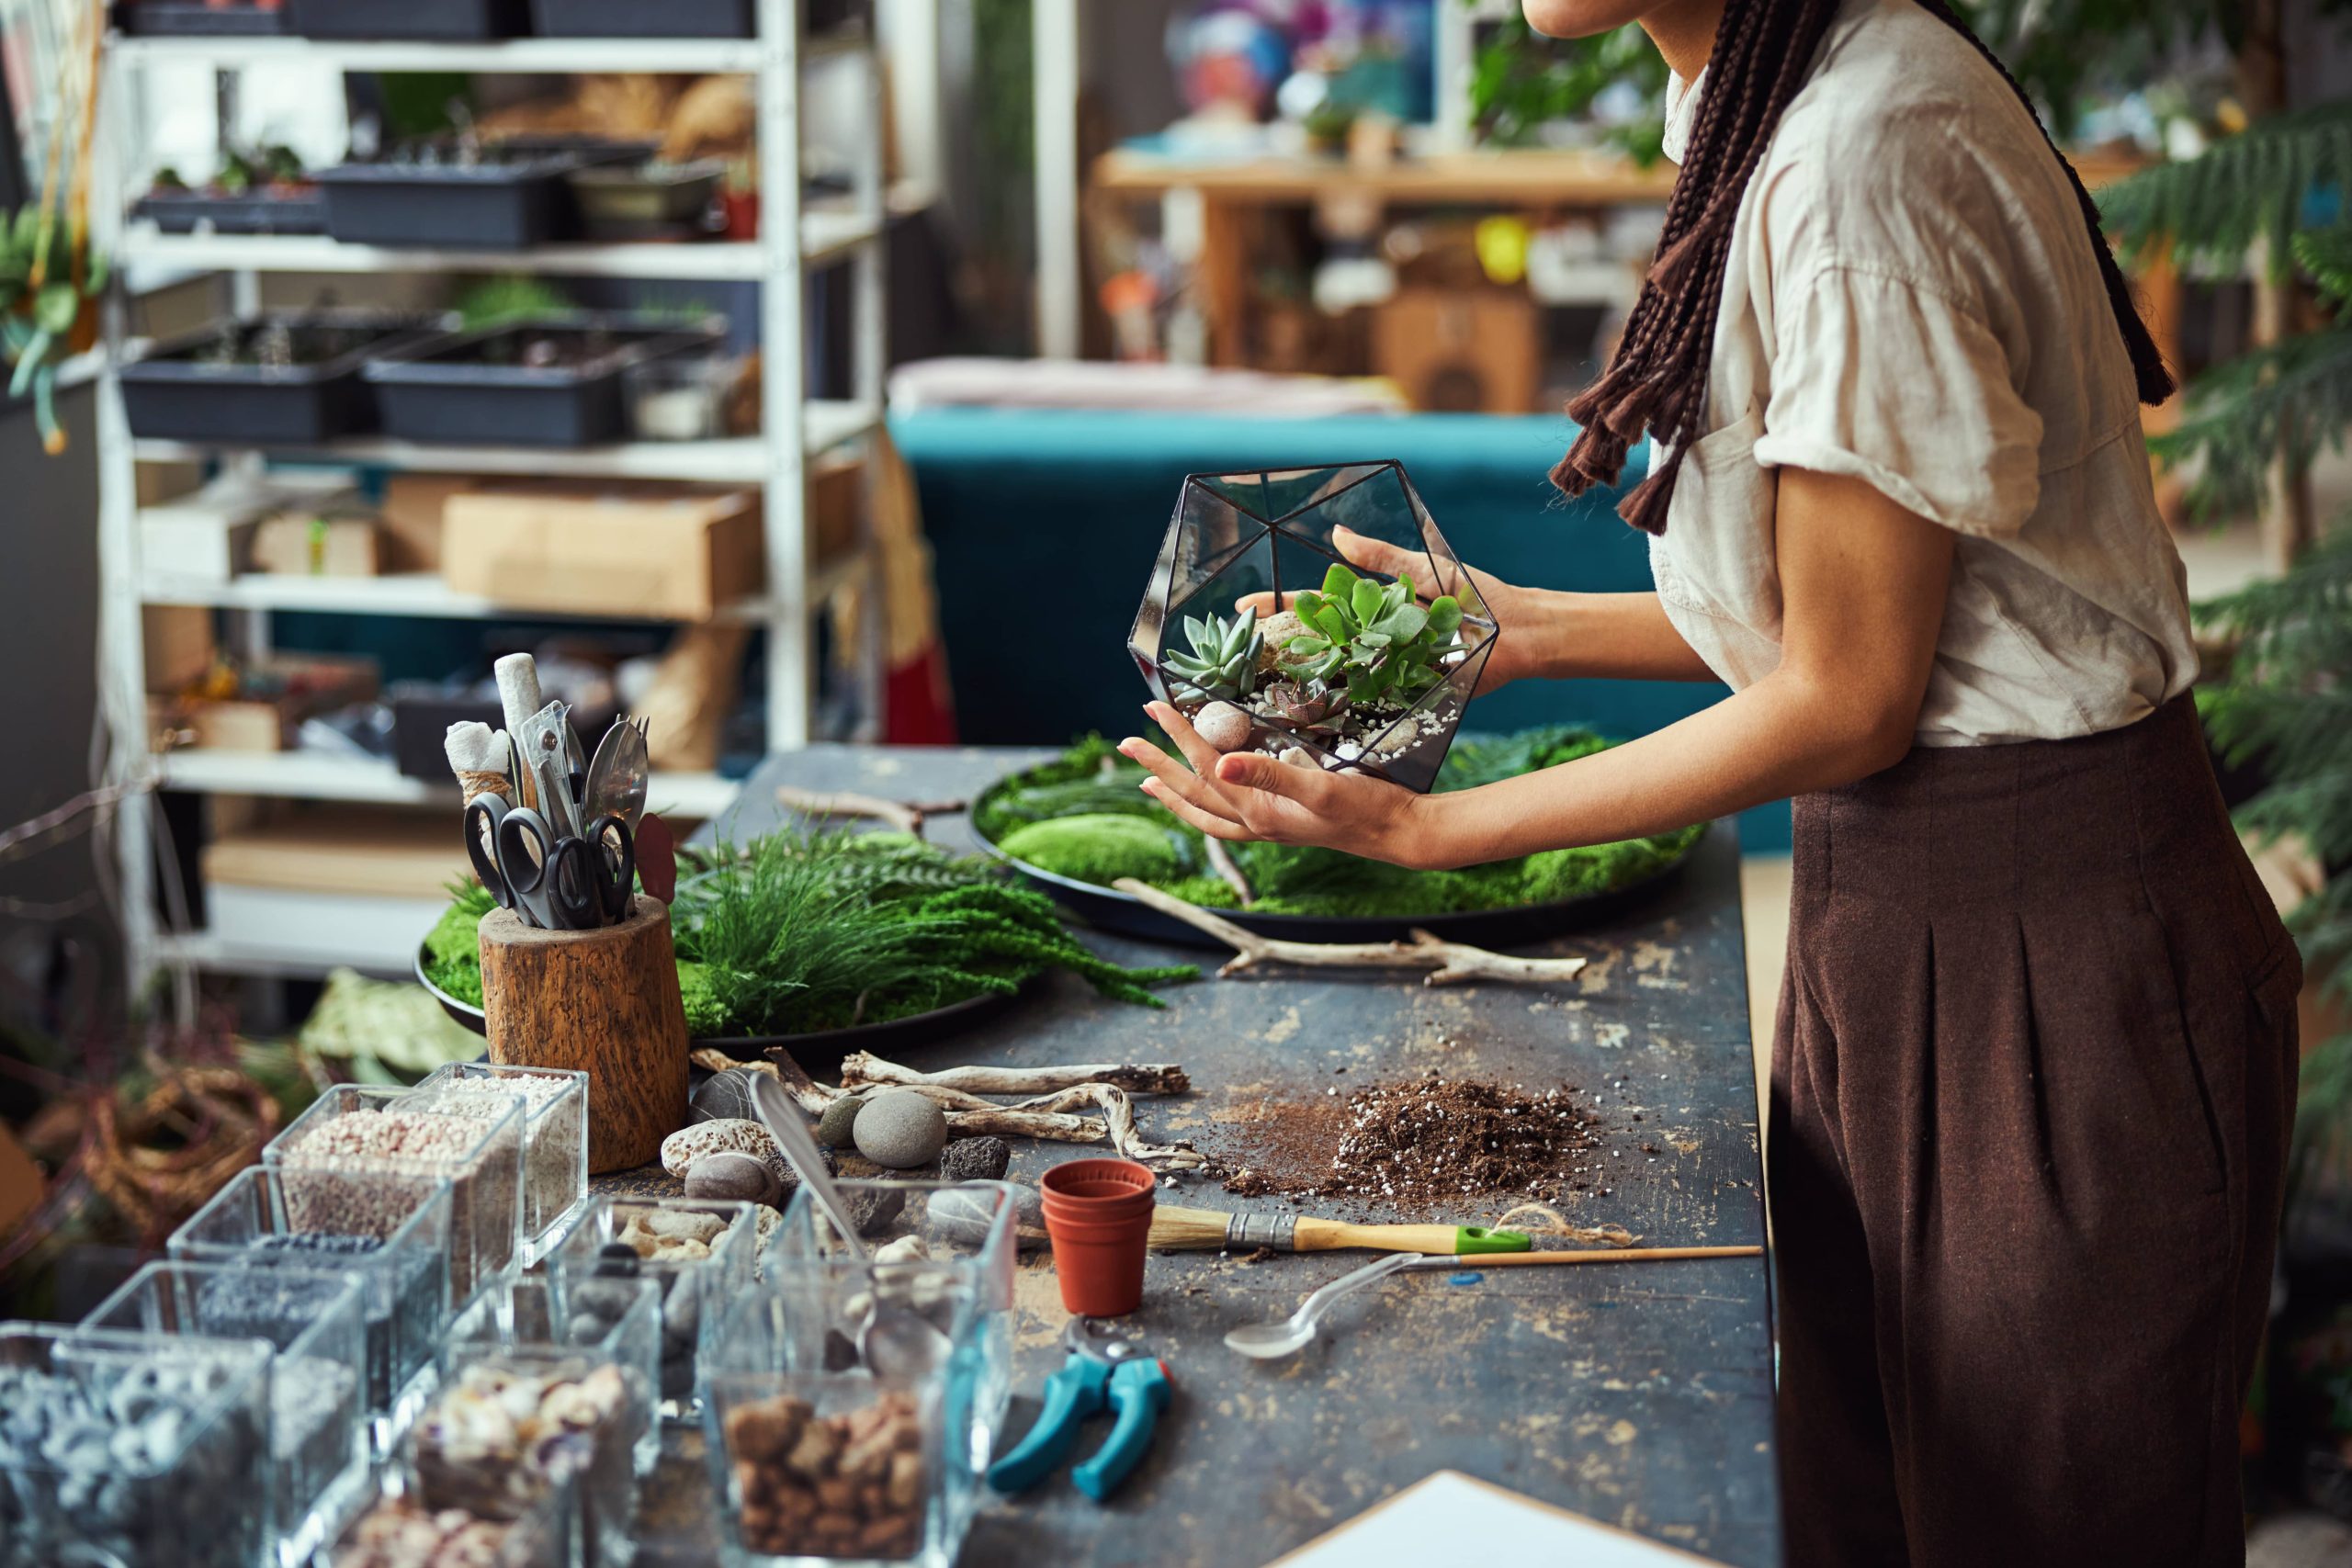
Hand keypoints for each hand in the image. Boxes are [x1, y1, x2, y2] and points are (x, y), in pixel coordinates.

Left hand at [1119, 702, 1443, 869]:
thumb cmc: (1366, 809)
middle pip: (1193, 793)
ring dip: (1175, 794)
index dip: (1178, 735)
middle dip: (1158, 766)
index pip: (1206, 767)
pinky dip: (1208, 805)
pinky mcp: (1282, 824)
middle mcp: (1256, 823)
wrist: (1400, 834)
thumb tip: (1221, 763)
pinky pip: (1230, 816)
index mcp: (1259, 811)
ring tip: (1148, 779)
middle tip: (1126, 742)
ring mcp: (1268, 826)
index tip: (1154, 707)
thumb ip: (1271, 775)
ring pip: (1206, 812)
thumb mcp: (1321, 787)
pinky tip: (1209, 791)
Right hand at [1237, 524, 1543, 696]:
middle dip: (1274, 647)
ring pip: (1333, 676)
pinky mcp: (1404, 694)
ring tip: (1258, 689)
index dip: (1278, 607)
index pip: (1314, 605)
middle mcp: (1370, 640)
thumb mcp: (1425, 571)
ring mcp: (1384, 669)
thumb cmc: (1478, 597)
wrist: (1523, 634)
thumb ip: (1382, 557)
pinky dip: (1340, 709)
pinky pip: (1368, 703)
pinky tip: (1308, 717)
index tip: (1243, 607)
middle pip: (1313, 642)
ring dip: (1298, 682)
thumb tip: (1337, 533)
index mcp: (1371, 607)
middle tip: (1236, 654)